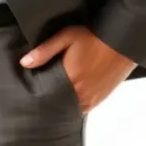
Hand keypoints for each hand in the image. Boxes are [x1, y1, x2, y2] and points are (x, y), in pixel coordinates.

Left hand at [20, 25, 136, 112]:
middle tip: (38, 95)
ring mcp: (92, 98)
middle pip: (58, 104)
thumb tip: (24, 63)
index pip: (47, 95)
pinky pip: (83, 108)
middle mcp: (81, 93)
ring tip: (52, 96)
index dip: (38, 94)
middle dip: (49, 101)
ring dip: (62, 104)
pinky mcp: (100, 98)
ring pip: (71, 108)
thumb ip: (44, 51)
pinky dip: (74, 105)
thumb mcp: (66, 37)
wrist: (121, 42)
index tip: (30, 91)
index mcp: (70, 79)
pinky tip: (68, 98)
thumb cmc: (92, 38)